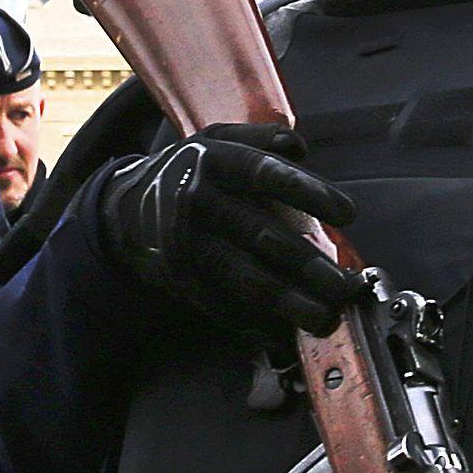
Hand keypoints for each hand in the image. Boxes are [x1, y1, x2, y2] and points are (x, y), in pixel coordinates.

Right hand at [96, 124, 361, 335]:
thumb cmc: (188, 172)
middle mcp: (198, 201)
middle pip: (262, 235)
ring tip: (324, 319)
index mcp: (214, 160)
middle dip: (309, 265)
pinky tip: (284, 337)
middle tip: (346, 286)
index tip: (348, 214)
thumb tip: (300, 147)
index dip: (309, 192)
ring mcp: (188, 244)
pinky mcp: (181, 278)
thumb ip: (260, 135)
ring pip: (245, 278)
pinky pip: (222, 305)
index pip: (266, 174)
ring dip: (289, 303)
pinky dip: (255, 325)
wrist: (124, 209)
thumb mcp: (214, 139)